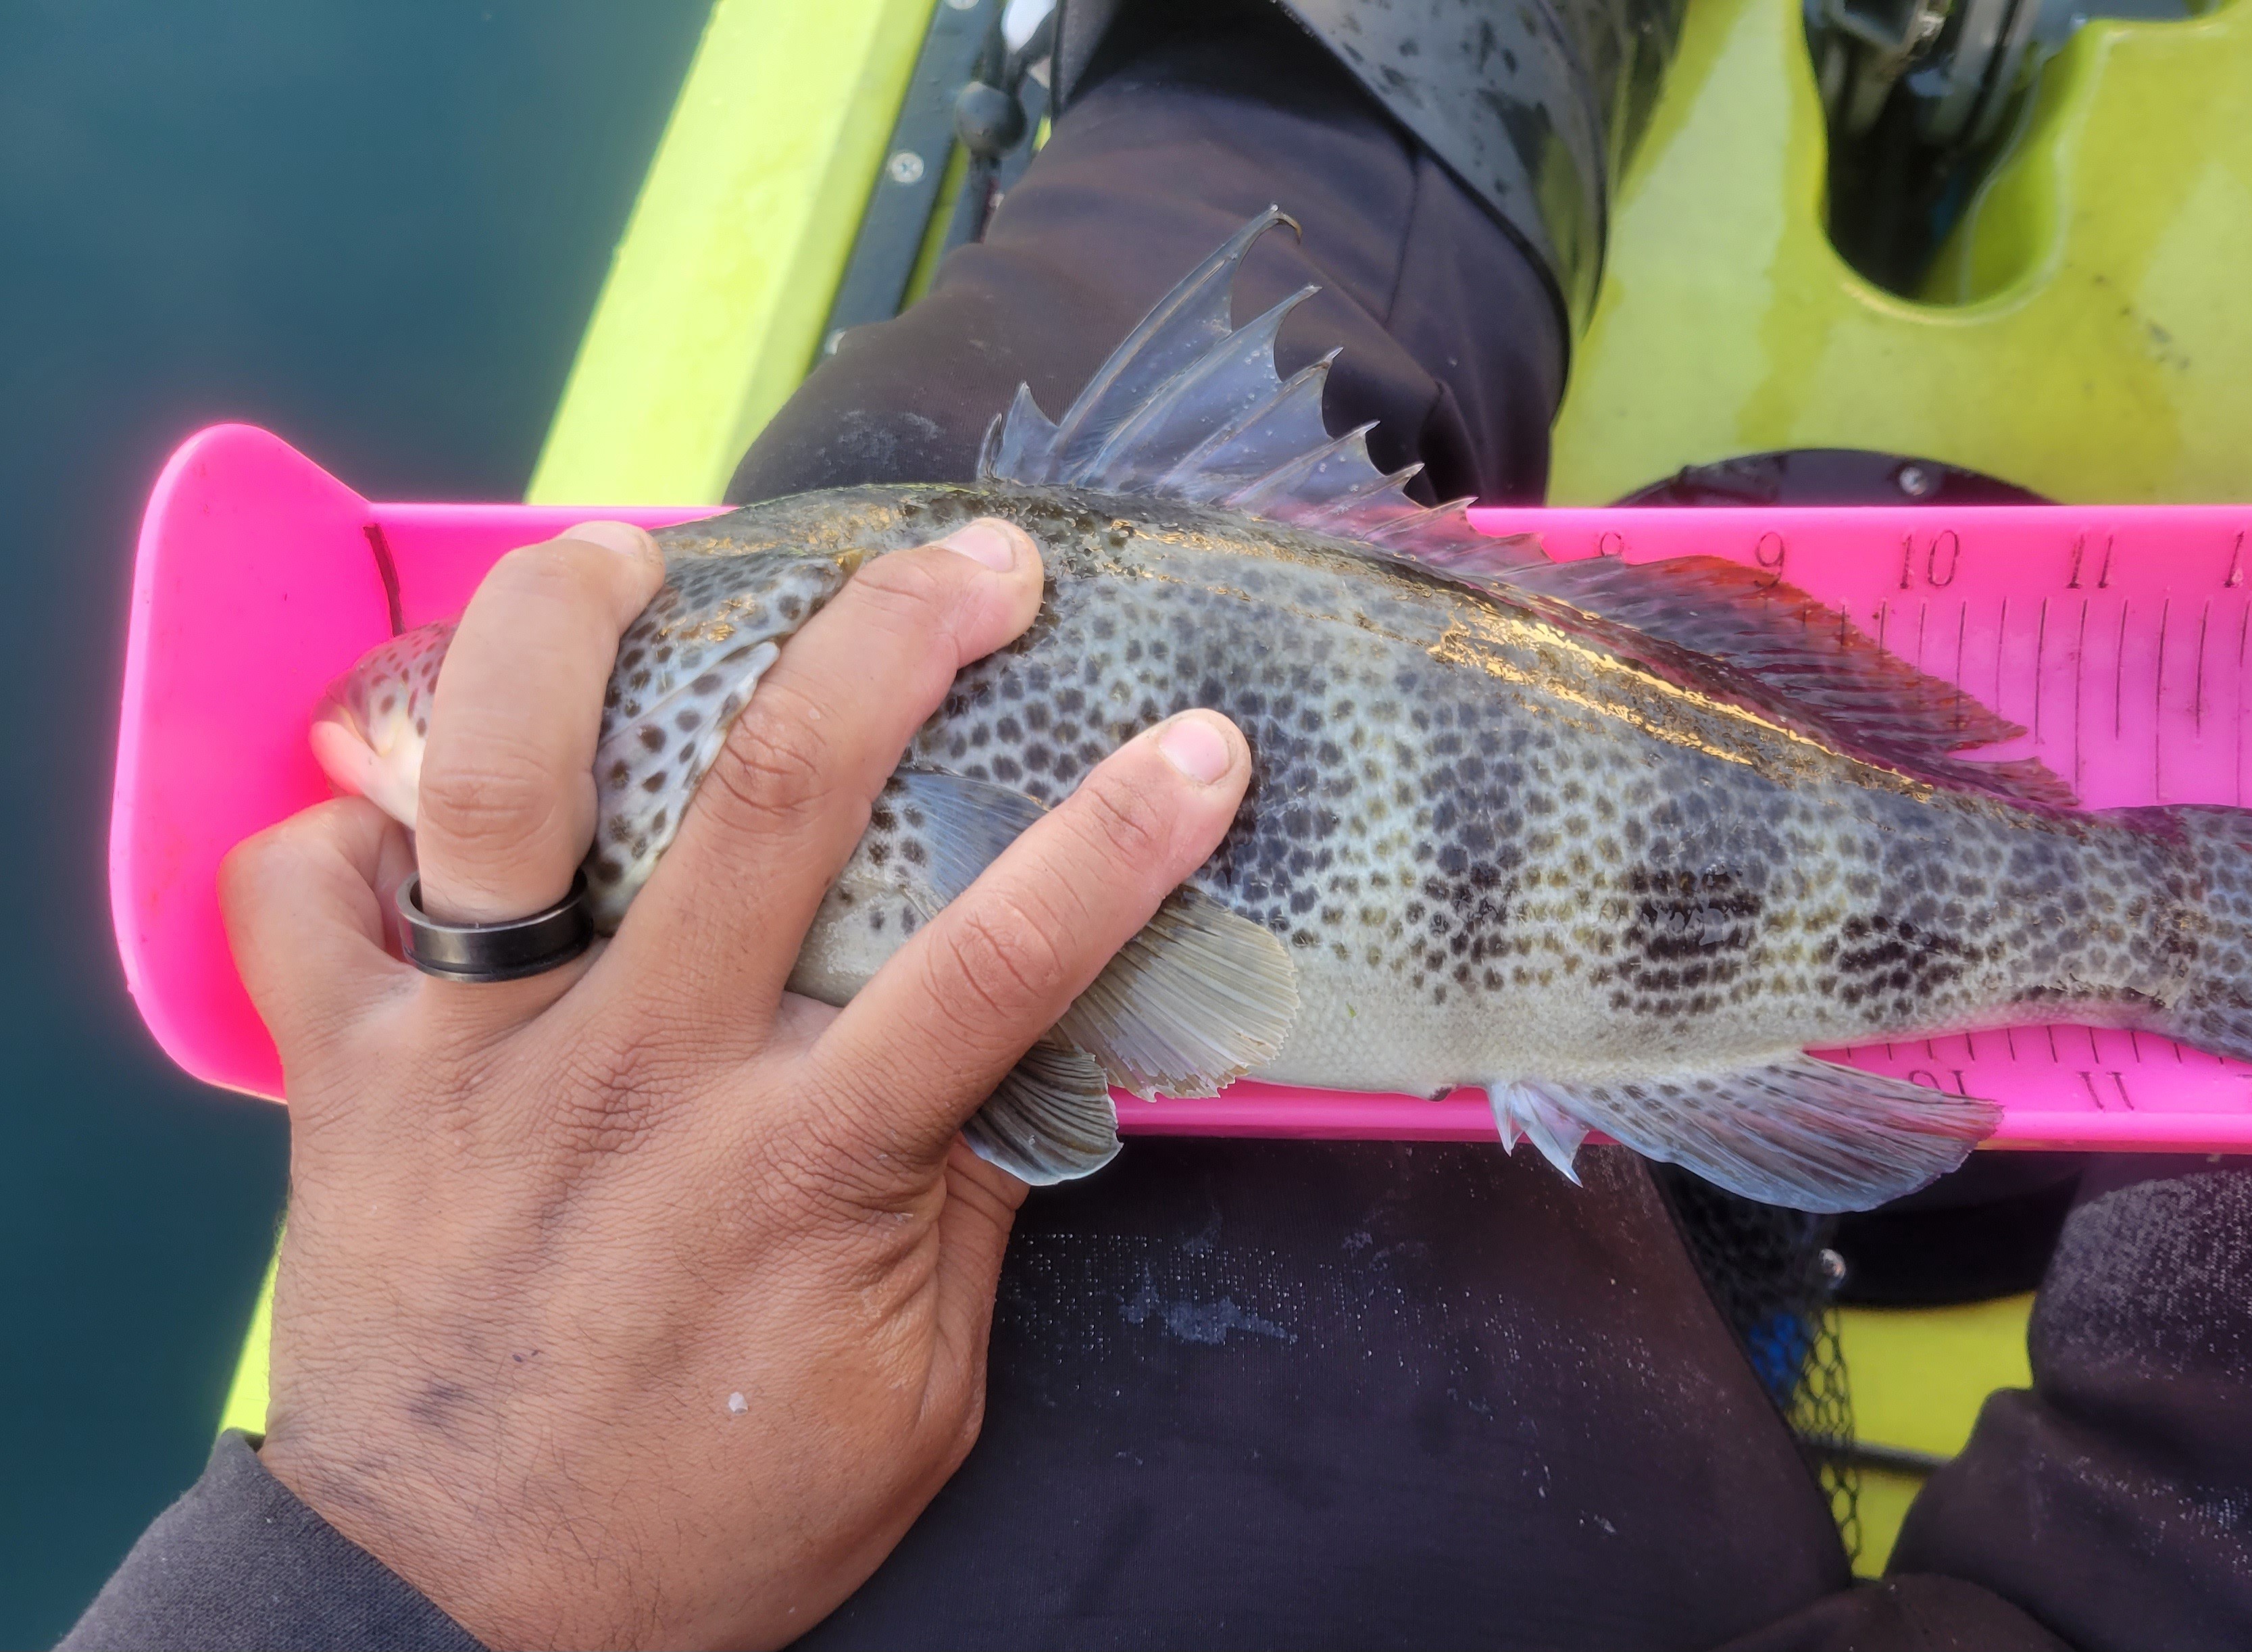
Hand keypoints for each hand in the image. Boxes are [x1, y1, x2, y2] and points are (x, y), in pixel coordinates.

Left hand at [220, 518, 1250, 1649]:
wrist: (447, 1615)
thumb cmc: (703, 1519)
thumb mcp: (907, 1402)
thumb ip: (961, 1215)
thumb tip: (1028, 1061)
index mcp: (806, 1159)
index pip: (1002, 959)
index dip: (1120, 836)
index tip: (1200, 738)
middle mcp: (643, 1066)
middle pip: (778, 793)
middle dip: (896, 640)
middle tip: (978, 562)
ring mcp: (482, 1053)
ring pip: (512, 782)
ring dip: (571, 634)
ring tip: (635, 554)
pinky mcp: (349, 1074)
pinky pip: (297, 900)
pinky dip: (336, 826)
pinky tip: (397, 802)